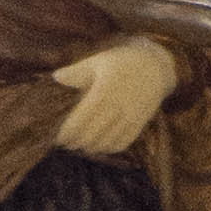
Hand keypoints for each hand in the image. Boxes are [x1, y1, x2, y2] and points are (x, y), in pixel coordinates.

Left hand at [51, 34, 179, 157]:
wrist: (155, 66)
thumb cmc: (122, 62)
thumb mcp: (98, 61)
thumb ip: (76, 72)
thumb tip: (55, 77)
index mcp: (104, 89)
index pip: (80, 119)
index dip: (67, 132)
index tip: (57, 137)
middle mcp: (118, 105)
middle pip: (91, 134)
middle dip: (75, 142)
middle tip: (66, 143)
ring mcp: (131, 115)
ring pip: (106, 142)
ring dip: (90, 147)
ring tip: (80, 144)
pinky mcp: (140, 122)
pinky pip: (123, 143)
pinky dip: (109, 148)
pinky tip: (100, 145)